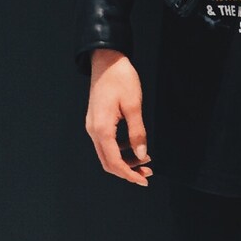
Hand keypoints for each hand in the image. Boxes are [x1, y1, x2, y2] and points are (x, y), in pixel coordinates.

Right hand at [84, 49, 152, 186]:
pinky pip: (107, 143)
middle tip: (147, 172)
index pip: (114, 162)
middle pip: (108, 162)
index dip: (129, 174)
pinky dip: (121, 150)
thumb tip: (141, 155)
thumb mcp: (134, 106)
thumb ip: (137, 133)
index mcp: (102, 128)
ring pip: (107, 153)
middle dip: (128, 171)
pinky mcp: (96, 121)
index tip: (143, 180)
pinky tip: (135, 147)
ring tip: (145, 160)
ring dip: (125, 161)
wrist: (106, 60)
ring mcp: (93, 126)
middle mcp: (94, 130)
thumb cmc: (120, 79)